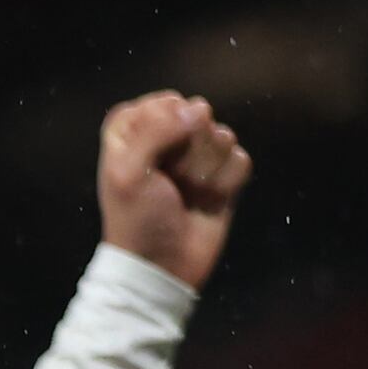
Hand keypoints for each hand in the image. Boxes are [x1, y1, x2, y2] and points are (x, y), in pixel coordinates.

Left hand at [96, 89, 250, 288]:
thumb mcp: (127, 173)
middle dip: (189, 152)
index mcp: (132, 130)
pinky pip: (240, 159)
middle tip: (168, 183)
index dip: (164, 131)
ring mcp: (196, 155)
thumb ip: (155, 131)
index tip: (149, 161)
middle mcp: (165, 136)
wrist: (162, 265)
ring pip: (223, 136)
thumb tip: (198, 108)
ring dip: (206, 171)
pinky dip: (226, 184)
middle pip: (199, 116)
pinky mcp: (222, 174)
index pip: (165, 103)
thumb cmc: (137, 220)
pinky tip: (208, 201)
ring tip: (185, 194)